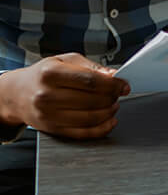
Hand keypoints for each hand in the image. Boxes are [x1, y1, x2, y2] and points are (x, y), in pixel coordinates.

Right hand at [0, 53, 128, 138]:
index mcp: (51, 73)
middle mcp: (47, 95)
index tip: (124, 85)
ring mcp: (48, 115)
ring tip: (114, 105)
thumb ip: (91, 67)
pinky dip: (100, 129)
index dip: (112, 84)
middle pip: (91, 100)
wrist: (17, 93)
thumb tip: (113, 75)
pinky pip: (81, 133)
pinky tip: (109, 121)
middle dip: (112, 98)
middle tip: (119, 94)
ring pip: (88, 118)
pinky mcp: (51, 129)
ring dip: (108, 113)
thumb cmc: (44, 74)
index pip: (90, 81)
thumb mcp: (66, 60)